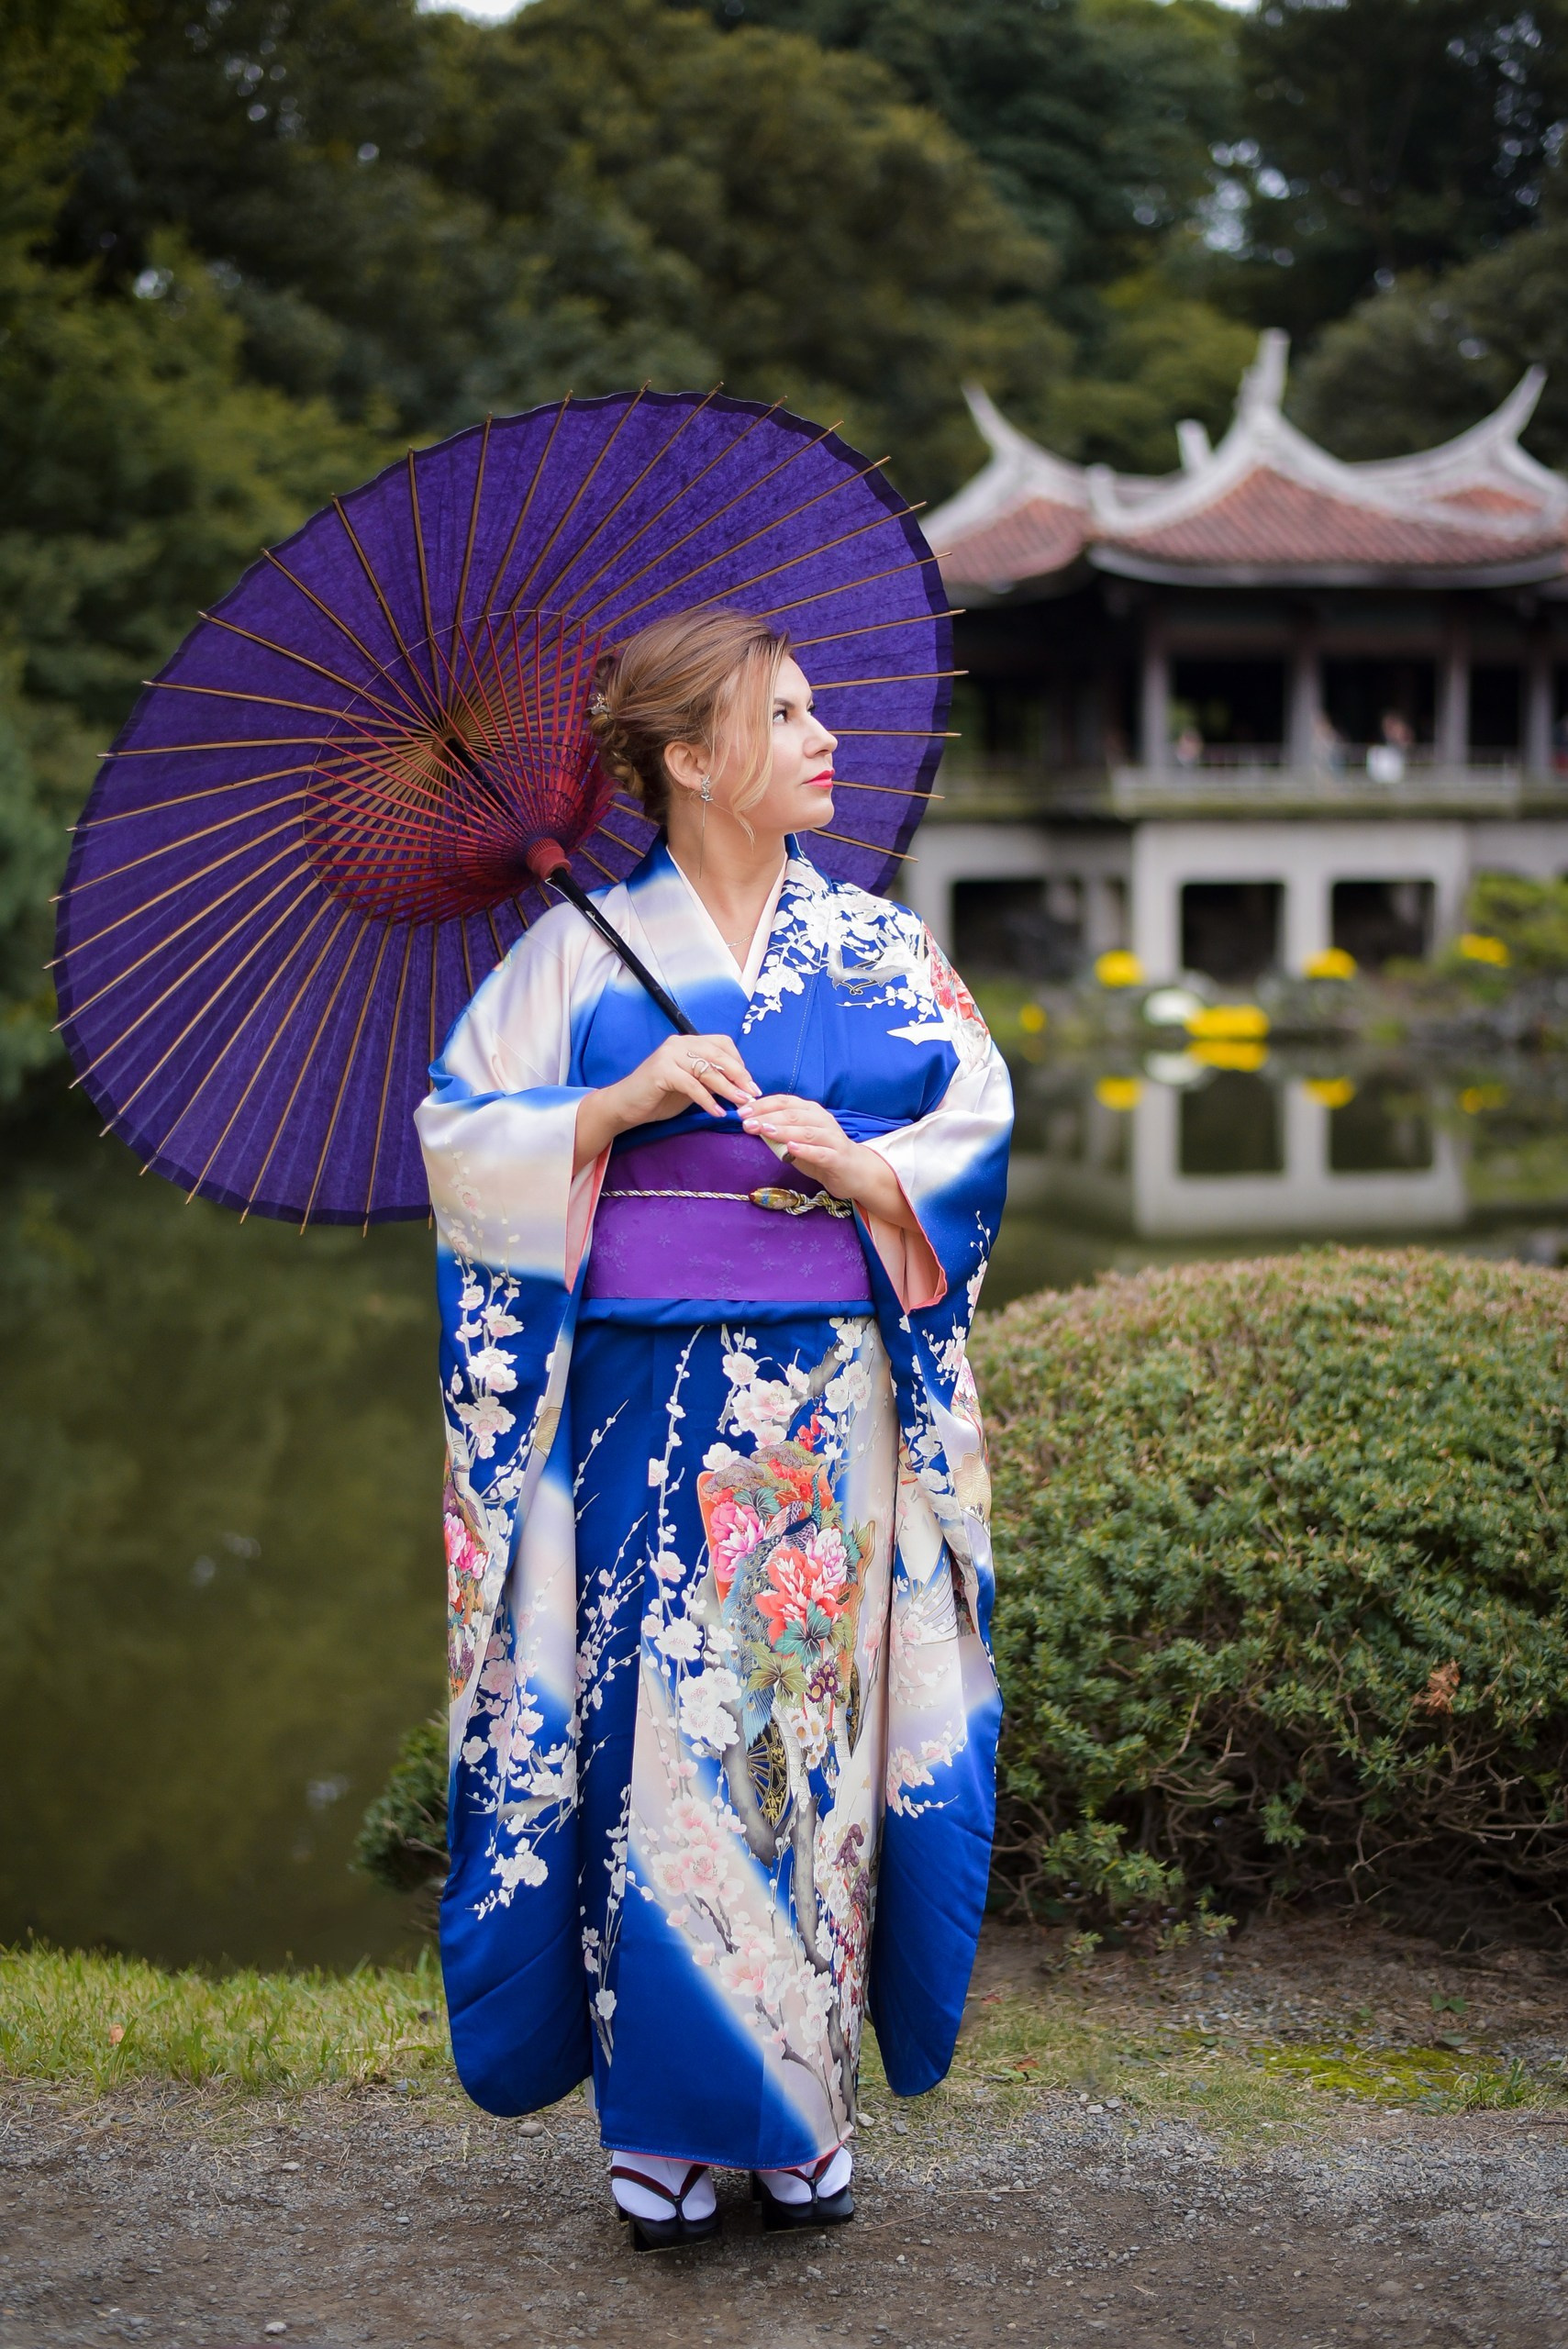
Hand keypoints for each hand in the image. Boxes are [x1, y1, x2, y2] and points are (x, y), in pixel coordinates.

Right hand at [575, 1034, 758, 1168]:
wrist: (625, 1106)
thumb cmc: (658, 1096)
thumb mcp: (691, 1085)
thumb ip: (711, 1079)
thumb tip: (741, 1085)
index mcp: (688, 1043)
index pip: (722, 1044)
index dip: (739, 1062)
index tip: (751, 1084)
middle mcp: (679, 1043)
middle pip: (718, 1055)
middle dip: (739, 1076)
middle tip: (752, 1094)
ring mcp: (669, 1055)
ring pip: (707, 1070)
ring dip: (728, 1089)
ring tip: (741, 1103)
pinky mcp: (661, 1071)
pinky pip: (692, 1085)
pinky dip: (707, 1100)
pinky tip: (717, 1112)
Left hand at [740, 1093, 915, 1229]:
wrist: (855, 1172)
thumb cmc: (822, 1153)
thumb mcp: (797, 1141)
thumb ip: (779, 1134)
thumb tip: (753, 1127)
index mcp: (811, 1112)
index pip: (785, 1102)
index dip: (763, 1105)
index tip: (742, 1112)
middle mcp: (822, 1120)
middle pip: (793, 1115)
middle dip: (767, 1118)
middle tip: (746, 1123)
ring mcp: (832, 1138)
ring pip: (806, 1131)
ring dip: (783, 1130)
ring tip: (763, 1131)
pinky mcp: (838, 1157)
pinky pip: (820, 1152)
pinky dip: (805, 1150)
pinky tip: (790, 1149)